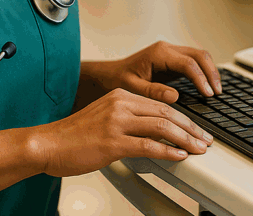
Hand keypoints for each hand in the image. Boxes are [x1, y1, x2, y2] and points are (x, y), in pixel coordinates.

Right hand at [34, 88, 213, 176]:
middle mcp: (121, 104)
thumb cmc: (73, 136)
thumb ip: (129, 120)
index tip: (196, 129)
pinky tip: (179, 157)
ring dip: (185, 140)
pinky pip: (148, 145)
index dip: (184, 118)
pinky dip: (168, 151)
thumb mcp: (105, 118)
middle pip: (167, 113)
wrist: (47, 144)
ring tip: (199, 149)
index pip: (161, 104)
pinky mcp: (112, 142)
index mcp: (121, 96)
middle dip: (191, 128)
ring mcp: (117, 122)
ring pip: (162, 127)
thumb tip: (154, 135)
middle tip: (205, 139)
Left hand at [102, 40, 222, 102]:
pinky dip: (204, 72)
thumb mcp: (132, 88)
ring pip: (200, 56)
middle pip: (199, 55)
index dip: (201, 79)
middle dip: (211, 73)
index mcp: (158, 54)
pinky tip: (208, 86)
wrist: (109, 75)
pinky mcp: (173, 60)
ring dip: (210, 72)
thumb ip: (153, 92)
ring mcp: (171, 53)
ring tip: (216, 91)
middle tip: (217, 93)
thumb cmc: (117, 81)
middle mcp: (167, 49)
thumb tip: (175, 96)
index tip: (208, 94)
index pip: (188, 63)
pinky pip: (194, 62)